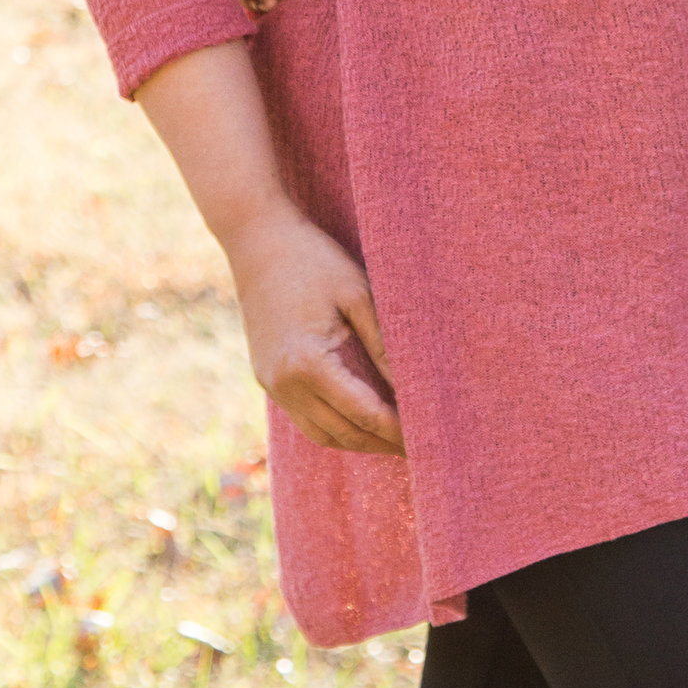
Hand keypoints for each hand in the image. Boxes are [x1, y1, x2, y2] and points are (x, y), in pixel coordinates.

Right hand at [229, 204, 403, 454]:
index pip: (365, 414)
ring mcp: (270, 384)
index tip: (430, 437)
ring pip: (321, 434)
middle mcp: (284, 383)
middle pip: (343, 434)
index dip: (399, 430)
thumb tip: (413, 388)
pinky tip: (362, 419)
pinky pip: (305, 418)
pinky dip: (335, 425)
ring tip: (395, 440)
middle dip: (382, 444)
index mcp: (308, 363)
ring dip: (359, 441)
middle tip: (421, 448)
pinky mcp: (266, 378)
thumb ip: (385, 345)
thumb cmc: (314, 260)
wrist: (257, 239)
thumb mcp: (358, 295)